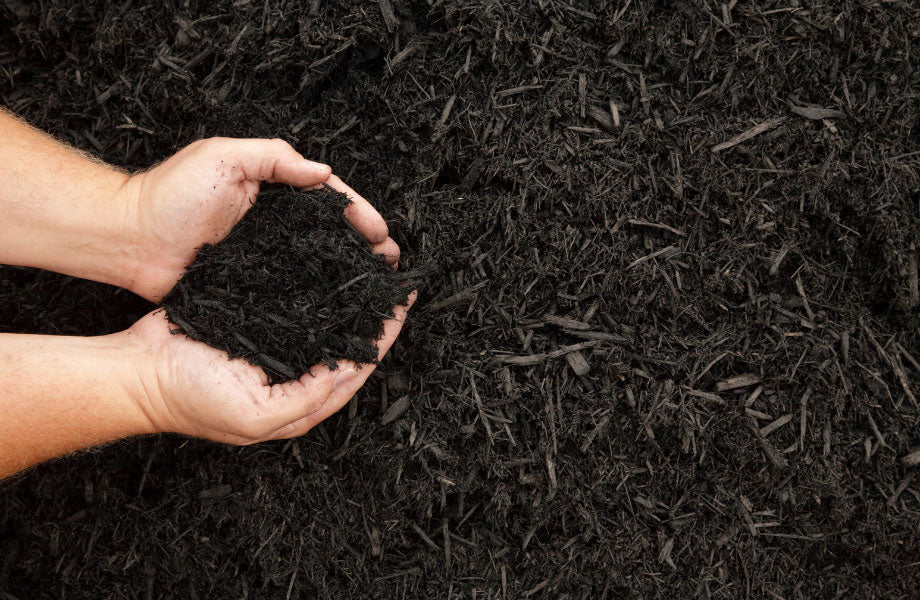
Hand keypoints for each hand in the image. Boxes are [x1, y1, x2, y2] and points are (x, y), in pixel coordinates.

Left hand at [121, 137, 401, 301]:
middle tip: (390, 263)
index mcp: (271, 188)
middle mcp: (273, 222)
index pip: (326, 197)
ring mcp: (264, 254)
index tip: (380, 232)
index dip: (358, 212)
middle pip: (330, 231)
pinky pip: (291, 286)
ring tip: (376, 286)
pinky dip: (316, 294)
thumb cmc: (169, 194)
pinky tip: (337, 306)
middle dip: (364, 244)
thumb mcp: (223, 157)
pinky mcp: (250, 282)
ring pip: (316, 261)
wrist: (128, 241)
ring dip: (348, 271)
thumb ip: (274, 158)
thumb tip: (324, 173)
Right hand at [126, 291, 415, 443]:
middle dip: (374, 317)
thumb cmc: (188, 399)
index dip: (382, 339)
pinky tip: (329, 272)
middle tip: (395, 283)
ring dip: (348, 301)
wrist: (139, 370)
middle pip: (347, 344)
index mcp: (300, 403)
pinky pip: (296, 308)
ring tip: (370, 272)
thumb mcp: (251, 416)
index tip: (402, 307)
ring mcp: (276, 348)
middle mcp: (294, 375)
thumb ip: (301, 402)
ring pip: (325, 323)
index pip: (356, 370)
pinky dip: (316, 291)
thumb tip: (340, 374)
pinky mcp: (257, 323)